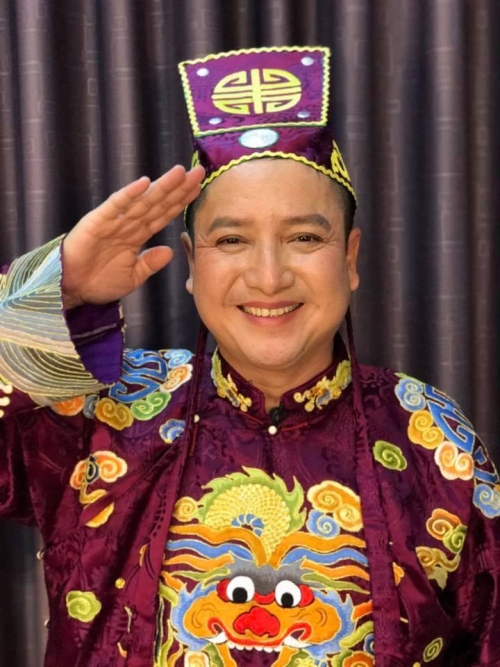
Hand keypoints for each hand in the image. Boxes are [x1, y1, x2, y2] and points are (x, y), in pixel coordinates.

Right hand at [61, 165, 204, 307]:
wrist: (72, 289)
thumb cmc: (99, 281)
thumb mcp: (133, 276)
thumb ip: (150, 263)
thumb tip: (170, 251)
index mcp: (137, 235)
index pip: (163, 214)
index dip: (181, 201)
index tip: (198, 188)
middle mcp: (128, 224)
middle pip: (158, 203)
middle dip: (178, 188)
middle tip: (199, 171)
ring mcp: (114, 221)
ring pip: (142, 201)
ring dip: (161, 186)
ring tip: (179, 173)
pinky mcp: (97, 222)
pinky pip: (115, 206)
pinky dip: (129, 195)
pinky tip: (144, 183)